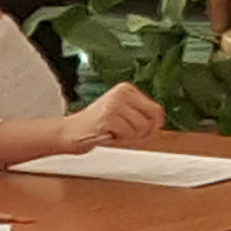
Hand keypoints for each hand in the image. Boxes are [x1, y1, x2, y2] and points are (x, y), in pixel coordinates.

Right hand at [32, 86, 166, 158]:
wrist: (70, 132)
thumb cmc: (98, 127)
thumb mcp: (124, 116)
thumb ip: (143, 117)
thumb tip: (159, 123)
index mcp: (127, 89)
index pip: (156, 110)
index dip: (152, 127)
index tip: (139, 131)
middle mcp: (122, 93)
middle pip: (151, 121)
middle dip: (140, 134)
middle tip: (123, 133)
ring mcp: (114, 104)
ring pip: (140, 129)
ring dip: (128, 138)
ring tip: (113, 133)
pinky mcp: (108, 117)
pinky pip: (127, 135)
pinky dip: (119, 141)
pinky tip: (107, 135)